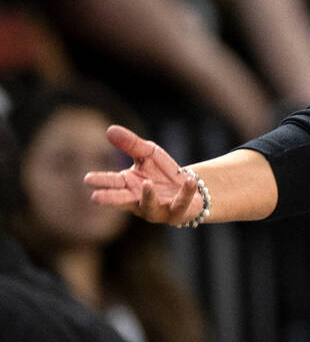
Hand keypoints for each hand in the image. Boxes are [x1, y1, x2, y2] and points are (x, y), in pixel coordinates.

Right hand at [83, 126, 202, 225]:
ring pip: (150, 206)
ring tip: (147, 183)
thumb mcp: (148, 154)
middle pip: (123, 200)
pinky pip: (182, 203)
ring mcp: (158, 209)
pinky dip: (186, 193)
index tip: (88, 179)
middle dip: (111, 199)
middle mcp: (139, 201)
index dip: (102, 181)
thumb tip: (109, 129)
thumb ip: (131, 144)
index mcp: (129, 186)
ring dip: (148, 196)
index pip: (113, 183)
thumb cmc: (162, 172)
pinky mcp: (178, 212)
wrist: (190, 187)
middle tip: (96, 197)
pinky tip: (190, 181)